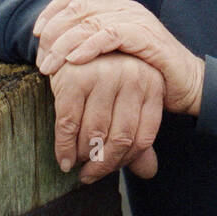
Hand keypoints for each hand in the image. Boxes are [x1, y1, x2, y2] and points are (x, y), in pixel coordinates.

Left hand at [34, 0, 204, 116]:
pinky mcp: (147, 36)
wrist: (187, 84)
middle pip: (79, 6)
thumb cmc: (147, 73)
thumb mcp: (114, 55)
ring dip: (64, 43)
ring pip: (90, 20)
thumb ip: (92, 45)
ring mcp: (137, 19)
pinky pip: (111, 34)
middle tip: (41, 58)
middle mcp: (125, 7)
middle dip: (53, 31)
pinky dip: (89, 45)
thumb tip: (54, 51)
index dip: (53, 10)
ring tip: (50, 65)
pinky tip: (74, 60)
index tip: (36, 34)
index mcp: (116, 6)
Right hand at [49, 53, 163, 182]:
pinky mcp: (75, 77)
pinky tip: (64, 160)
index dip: (125, 160)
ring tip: (77, 163)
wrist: (72, 40)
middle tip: (90, 175)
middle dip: (103, 164)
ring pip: (95, 134)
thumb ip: (137, 135)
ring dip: (83, 157)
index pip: (144, 136)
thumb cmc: (104, 78)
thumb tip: (149, 172)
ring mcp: (104, 75)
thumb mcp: (127, 101)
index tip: (109, 170)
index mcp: (152, 84)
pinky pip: (69, 124)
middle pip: (121, 138)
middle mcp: (133, 76)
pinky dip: (64, 148)